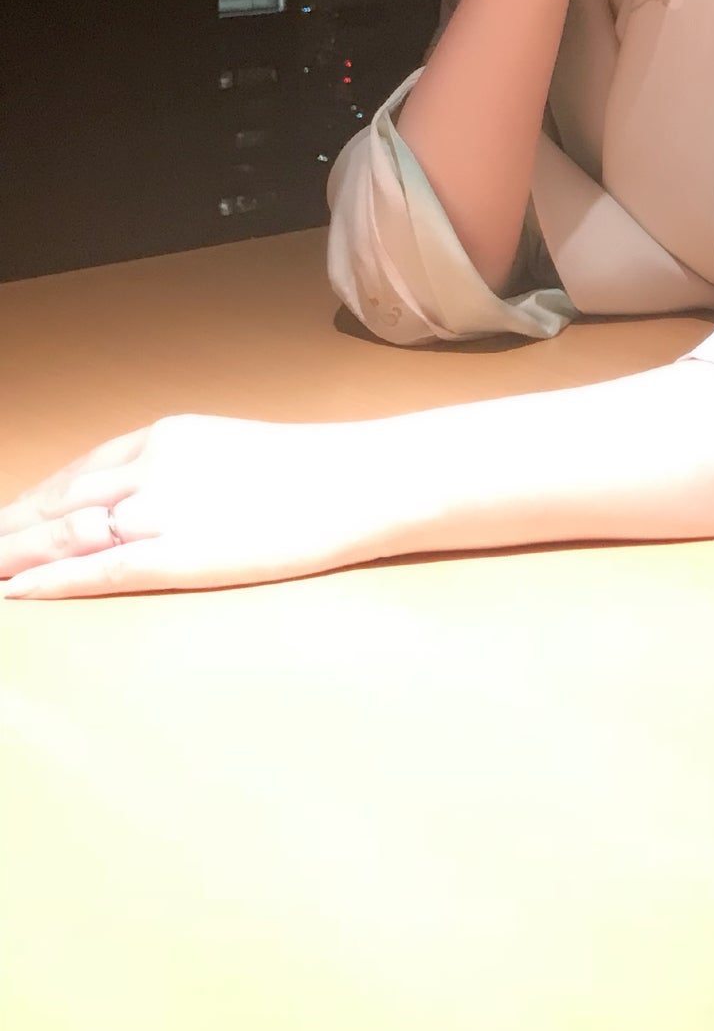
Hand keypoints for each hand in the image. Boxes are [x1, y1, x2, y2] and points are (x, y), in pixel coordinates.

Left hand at [0, 414, 396, 598]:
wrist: (361, 481)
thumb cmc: (312, 471)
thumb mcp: (232, 450)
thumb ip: (180, 470)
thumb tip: (143, 502)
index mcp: (165, 437)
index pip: (76, 473)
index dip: (31, 503)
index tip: (5, 522)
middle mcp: (151, 467)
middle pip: (57, 503)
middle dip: (7, 532)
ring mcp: (162, 511)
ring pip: (64, 536)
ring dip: (11, 557)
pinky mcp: (178, 555)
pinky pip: (97, 572)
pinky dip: (49, 583)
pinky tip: (16, 592)